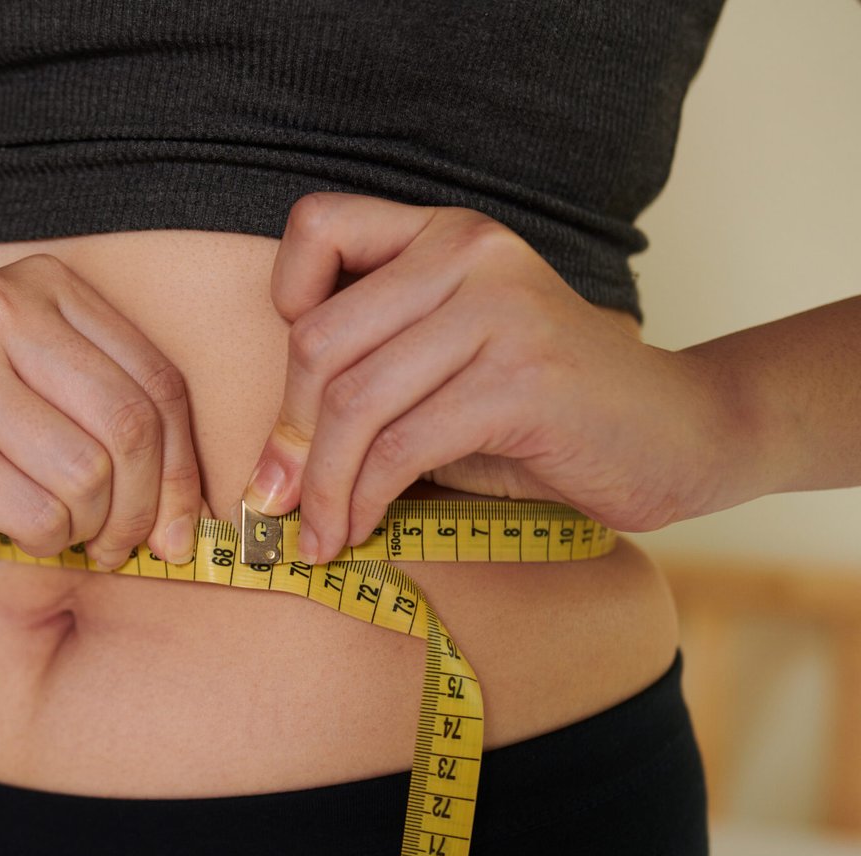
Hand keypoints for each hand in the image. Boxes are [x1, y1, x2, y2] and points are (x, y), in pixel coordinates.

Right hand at [0, 253, 204, 566]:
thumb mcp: (39, 379)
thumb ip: (116, 415)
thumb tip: (188, 520)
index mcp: (45, 285)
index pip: (156, 382)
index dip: (182, 470)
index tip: (180, 526)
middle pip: (127, 427)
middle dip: (142, 508)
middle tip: (124, 544)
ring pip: (84, 476)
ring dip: (89, 528)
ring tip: (68, 532)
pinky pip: (33, 512)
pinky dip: (46, 540)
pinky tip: (30, 532)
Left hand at [241, 192, 742, 563]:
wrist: (679, 435)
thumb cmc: (543, 414)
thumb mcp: (444, 372)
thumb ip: (368, 374)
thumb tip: (270, 458)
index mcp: (445, 235)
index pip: (316, 227)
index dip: (285, 302)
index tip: (296, 385)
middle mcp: (469, 252)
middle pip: (319, 339)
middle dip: (287, 435)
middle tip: (277, 500)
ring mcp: (500, 309)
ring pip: (352, 402)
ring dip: (320, 486)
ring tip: (315, 533)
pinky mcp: (522, 379)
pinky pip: (401, 446)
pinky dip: (363, 501)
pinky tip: (359, 530)